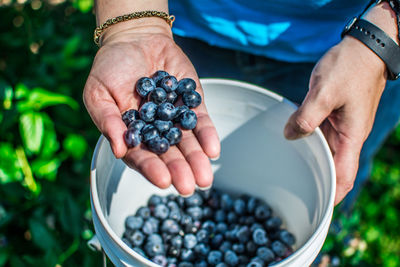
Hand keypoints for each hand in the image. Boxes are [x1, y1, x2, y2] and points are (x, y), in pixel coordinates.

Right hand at [83, 21, 219, 195]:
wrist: (136, 38)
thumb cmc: (111, 67)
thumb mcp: (98, 91)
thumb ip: (107, 120)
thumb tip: (119, 150)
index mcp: (131, 134)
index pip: (141, 156)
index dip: (151, 169)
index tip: (163, 181)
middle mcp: (155, 131)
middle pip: (169, 154)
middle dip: (179, 170)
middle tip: (189, 186)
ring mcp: (175, 118)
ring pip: (188, 143)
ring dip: (197, 159)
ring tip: (205, 177)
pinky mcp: (191, 104)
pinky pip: (200, 122)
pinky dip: (207, 135)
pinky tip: (213, 149)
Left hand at [284, 36, 386, 204]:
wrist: (365, 47)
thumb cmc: (349, 68)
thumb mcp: (323, 93)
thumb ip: (305, 118)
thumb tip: (290, 136)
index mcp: (352, 136)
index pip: (344, 175)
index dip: (334, 194)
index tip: (319, 206)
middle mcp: (348, 134)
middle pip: (333, 165)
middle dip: (318, 178)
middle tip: (295, 188)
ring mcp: (343, 124)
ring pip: (326, 148)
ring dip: (311, 156)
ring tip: (290, 166)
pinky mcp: (336, 113)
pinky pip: (322, 131)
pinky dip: (310, 137)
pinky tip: (294, 137)